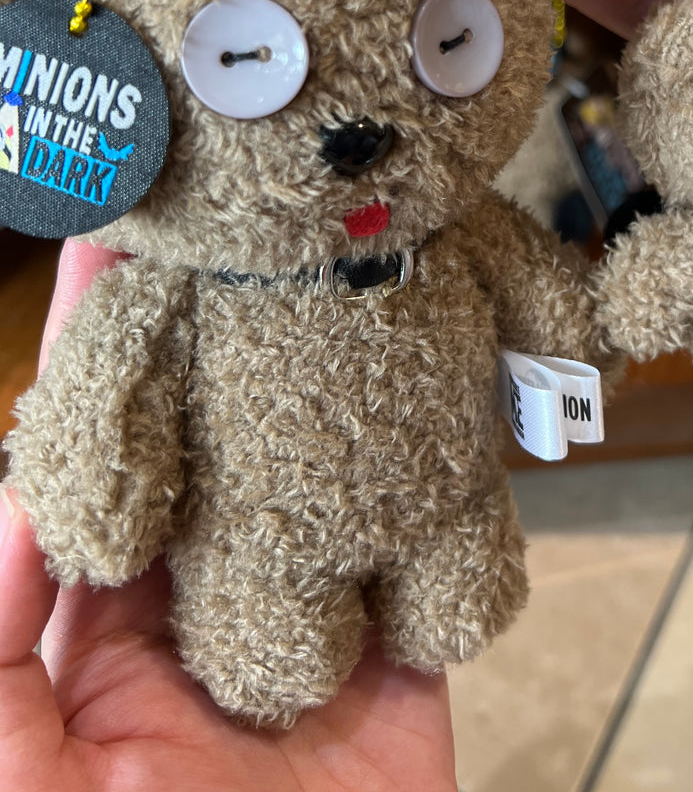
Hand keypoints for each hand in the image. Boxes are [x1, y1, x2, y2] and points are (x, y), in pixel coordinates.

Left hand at [0, 244, 456, 791]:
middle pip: (218, 459)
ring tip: (335, 278)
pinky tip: (440, 388)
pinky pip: (422, 561)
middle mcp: (197, 633)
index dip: (98, 359)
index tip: (115, 249)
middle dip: (221, 344)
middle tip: (241, 225)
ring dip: (331, 394)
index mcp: (85, 655)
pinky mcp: (401, 678)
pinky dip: (436, 484)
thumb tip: (17, 471)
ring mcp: (306, 648)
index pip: (100, 475)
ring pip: (322, 493)